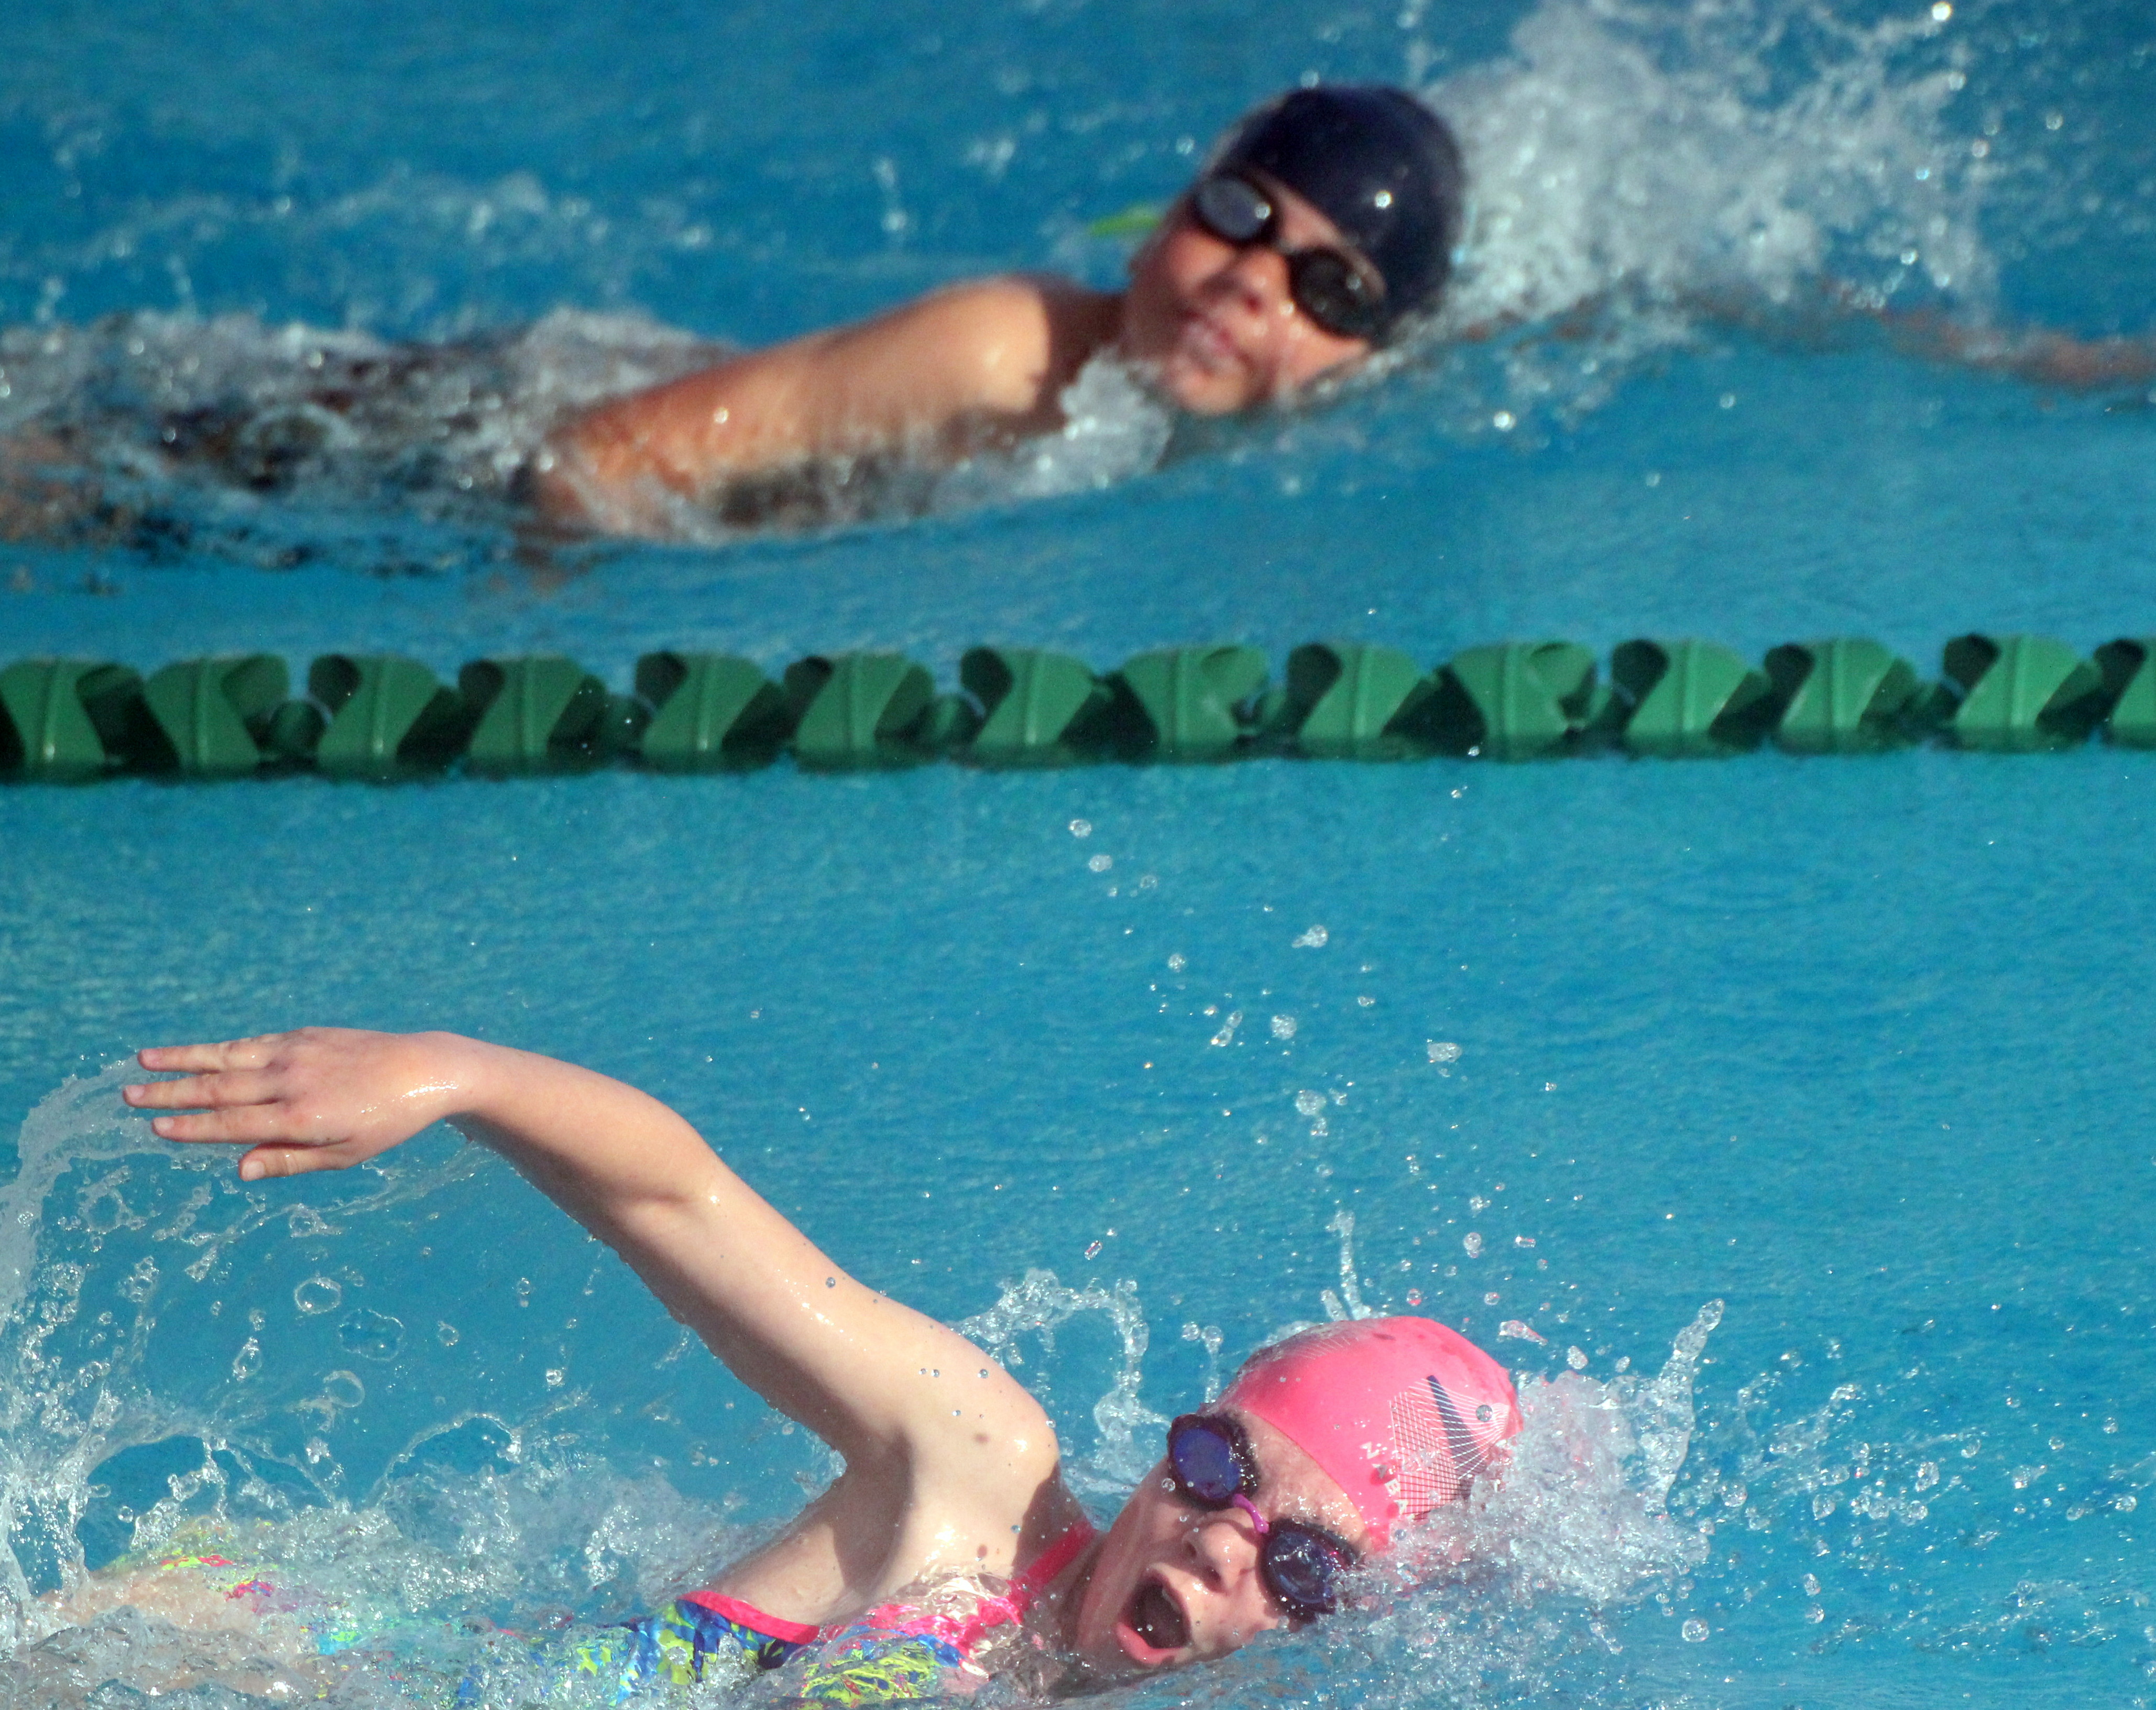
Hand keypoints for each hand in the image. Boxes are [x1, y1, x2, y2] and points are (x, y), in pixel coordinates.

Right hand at [125, 1027, 482, 1181]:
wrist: (423, 1071)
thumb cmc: (384, 1122)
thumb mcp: (343, 1154)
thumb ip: (288, 1161)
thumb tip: (238, 1170)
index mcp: (302, 1118)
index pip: (233, 1124)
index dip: (192, 1128)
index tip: (154, 1127)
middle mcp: (293, 1081)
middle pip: (220, 1089)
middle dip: (171, 1093)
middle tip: (127, 1095)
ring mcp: (297, 1053)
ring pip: (229, 1057)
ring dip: (184, 1060)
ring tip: (144, 1061)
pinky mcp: (305, 1035)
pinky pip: (254, 1044)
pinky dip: (220, 1049)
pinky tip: (196, 1053)